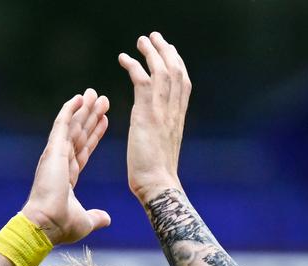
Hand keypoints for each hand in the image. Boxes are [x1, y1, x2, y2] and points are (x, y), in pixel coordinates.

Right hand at [18, 88, 111, 246]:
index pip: (84, 150)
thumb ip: (96, 217)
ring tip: (95, 94)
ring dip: (84, 110)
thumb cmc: (60, 226)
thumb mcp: (85, 222)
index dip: (94, 135)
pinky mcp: (53, 150)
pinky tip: (78, 98)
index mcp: (67, 177)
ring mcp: (56, 155)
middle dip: (91, 117)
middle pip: (80, 134)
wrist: (46, 224)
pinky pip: (62, 125)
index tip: (103, 121)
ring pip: (73, 127)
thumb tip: (106, 219)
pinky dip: (69, 110)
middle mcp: (61, 163)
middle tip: (102, 100)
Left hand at [118, 32, 190, 201]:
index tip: (170, 51)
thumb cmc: (156, 177)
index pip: (183, 83)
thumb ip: (161, 134)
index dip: (177, 64)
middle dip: (166, 51)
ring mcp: (162, 111)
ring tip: (141, 40)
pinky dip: (133, 66)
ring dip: (151, 52)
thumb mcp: (162, 149)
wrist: (157, 186)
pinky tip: (123, 58)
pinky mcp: (147, 114)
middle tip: (155, 37)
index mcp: (178, 118)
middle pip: (176, 71)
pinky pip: (143, 81)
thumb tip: (155, 132)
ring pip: (161, 71)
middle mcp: (174, 111)